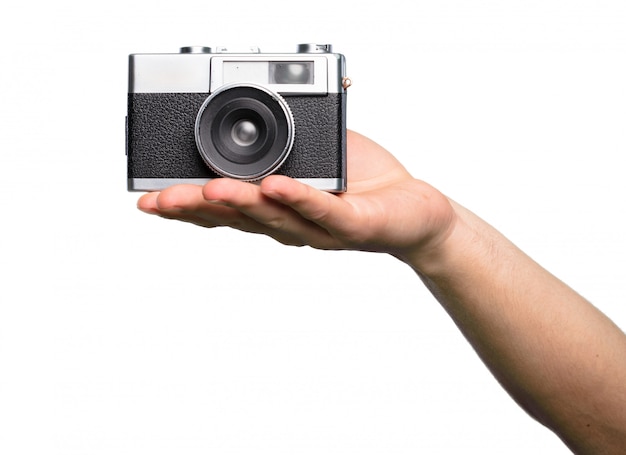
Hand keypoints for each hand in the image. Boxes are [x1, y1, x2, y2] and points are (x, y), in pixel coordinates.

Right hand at [137, 130, 455, 264]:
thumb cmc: (362, 183)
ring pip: (275, 217)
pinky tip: (276, 186)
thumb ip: (281, 145)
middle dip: (196, 209)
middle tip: (158, 201)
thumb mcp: (313, 156)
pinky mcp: (355, 226)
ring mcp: (321, 229)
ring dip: (240, 203)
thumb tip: (247, 117)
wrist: (416, 211)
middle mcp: (291, 225)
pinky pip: (324, 210)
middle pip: (238, 219)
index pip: (224, 211)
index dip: (186, 206)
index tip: (148, 198)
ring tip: (207, 191)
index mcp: (276, 209)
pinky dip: (299, 198)